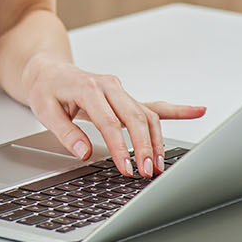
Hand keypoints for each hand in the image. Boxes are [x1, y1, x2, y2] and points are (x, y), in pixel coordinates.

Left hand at [24, 58, 205, 177]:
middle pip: (135, 117)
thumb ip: (65, 132)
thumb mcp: (44, 110)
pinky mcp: (126, 97)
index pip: (109, 123)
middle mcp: (109, 86)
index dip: (119, 148)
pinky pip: (153, 105)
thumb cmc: (45, 88)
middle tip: (147, 171)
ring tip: (158, 164)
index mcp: (88, 88)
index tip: (126, 168)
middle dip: (144, 146)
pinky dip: (175, 110)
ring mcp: (120, 90)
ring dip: (155, 140)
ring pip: (147, 114)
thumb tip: (83, 152)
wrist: (47, 70)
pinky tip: (197, 111)